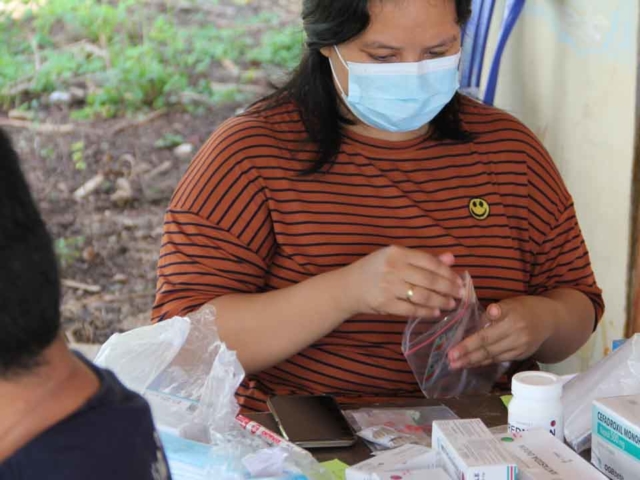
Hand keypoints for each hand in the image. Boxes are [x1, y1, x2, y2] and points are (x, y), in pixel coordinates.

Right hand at [343, 245, 463, 318]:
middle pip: (429, 279)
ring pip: (423, 295)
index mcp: (397, 252)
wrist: (348, 286)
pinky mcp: (385, 304)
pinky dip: (425, 312)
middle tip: (461, 295)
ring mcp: (388, 287)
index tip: (460, 281)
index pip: (430, 262)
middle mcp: (393, 268)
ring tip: (451, 305)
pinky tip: (435, 313)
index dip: (448, 272)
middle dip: (449, 288)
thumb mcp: (396, 258)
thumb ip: (423, 258)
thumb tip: (452, 258)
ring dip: (440, 301)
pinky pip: (411, 309)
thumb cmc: (375, 270)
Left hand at [447, 296, 555, 368]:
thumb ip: (491, 314)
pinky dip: (484, 362)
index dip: (468, 344)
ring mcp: (521, 348)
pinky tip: (471, 364)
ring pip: (492, 357)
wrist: (550, 320)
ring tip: (456, 365)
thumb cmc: (524, 308)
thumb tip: (473, 325)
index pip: (485, 335)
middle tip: (450, 362)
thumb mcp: (508, 303)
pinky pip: (499, 360)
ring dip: (473, 362)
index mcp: (511, 319)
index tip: (452, 351)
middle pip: (487, 349)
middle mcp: (517, 336)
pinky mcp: (522, 356)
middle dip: (467, 356)